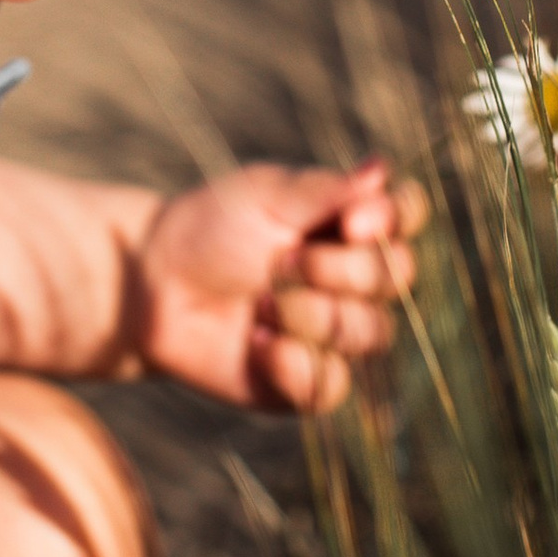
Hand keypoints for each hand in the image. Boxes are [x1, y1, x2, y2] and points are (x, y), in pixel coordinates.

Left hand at [128, 162, 425, 410]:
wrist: (150, 285)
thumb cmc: (208, 228)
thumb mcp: (265, 196)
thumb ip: (327, 190)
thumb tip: (381, 171)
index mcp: (350, 225)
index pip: (407, 217)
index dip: (394, 221)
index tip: (352, 220)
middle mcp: (354, 279)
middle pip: (396, 278)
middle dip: (335, 269)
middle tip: (277, 261)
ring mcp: (335, 333)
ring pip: (368, 333)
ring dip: (309, 315)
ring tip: (259, 304)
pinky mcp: (306, 384)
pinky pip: (331, 385)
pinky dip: (292, 364)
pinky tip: (256, 344)